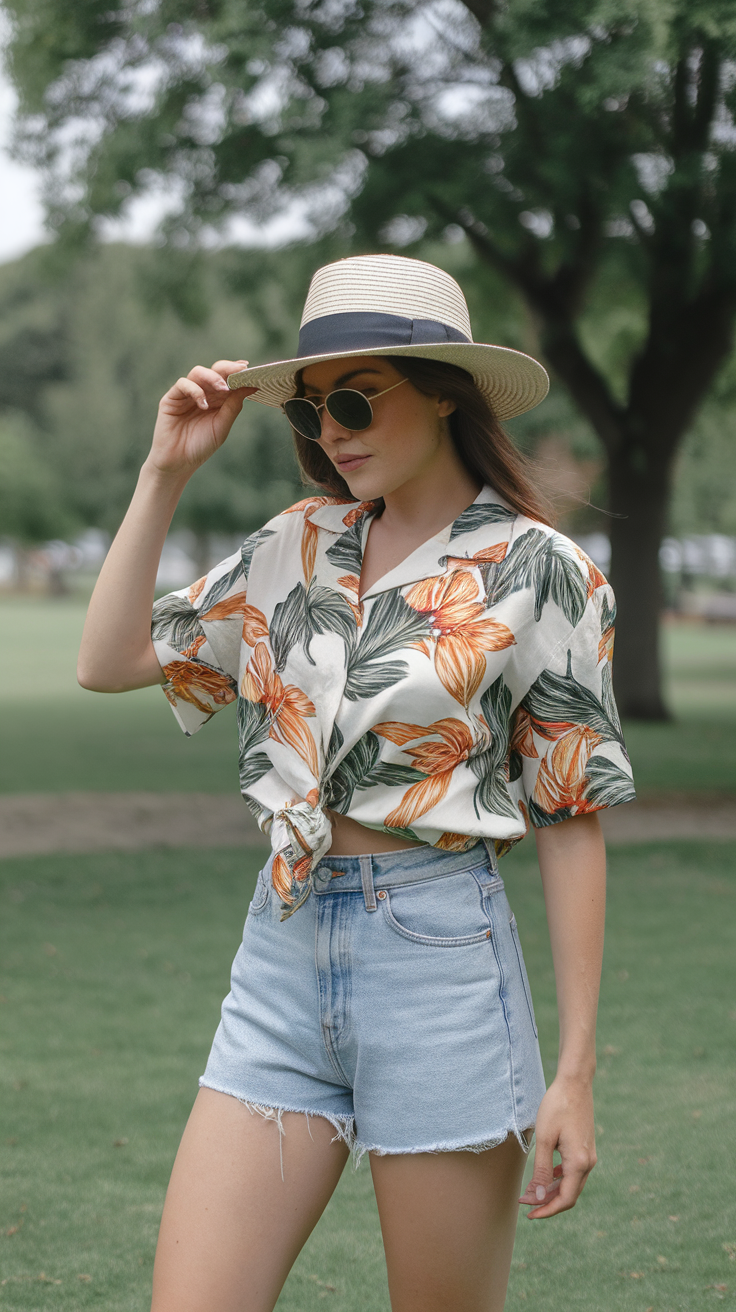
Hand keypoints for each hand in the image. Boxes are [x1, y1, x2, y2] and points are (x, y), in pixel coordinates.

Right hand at [146, 360, 257, 477]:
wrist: (178, 463)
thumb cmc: (201, 446)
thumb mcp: (222, 426)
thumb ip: (234, 406)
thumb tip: (252, 387)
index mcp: (217, 399)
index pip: (228, 379)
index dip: (237, 372)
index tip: (249, 369)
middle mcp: (203, 393)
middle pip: (214, 371)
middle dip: (227, 368)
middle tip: (239, 371)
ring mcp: (186, 394)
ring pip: (198, 372)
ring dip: (213, 378)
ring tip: (224, 389)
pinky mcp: (171, 398)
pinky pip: (183, 384)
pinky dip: (195, 391)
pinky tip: (203, 405)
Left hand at [518, 1074, 596, 1218]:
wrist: (575, 1083)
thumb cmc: (557, 1107)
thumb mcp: (545, 1138)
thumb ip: (541, 1170)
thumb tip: (537, 1196)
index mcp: (580, 1163)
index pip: (565, 1199)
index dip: (546, 1210)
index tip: (528, 1213)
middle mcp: (589, 1163)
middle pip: (569, 1195)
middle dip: (547, 1202)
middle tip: (525, 1203)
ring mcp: (589, 1155)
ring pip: (571, 1184)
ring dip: (552, 1191)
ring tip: (531, 1191)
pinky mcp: (586, 1148)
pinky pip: (573, 1172)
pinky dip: (559, 1178)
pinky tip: (545, 1176)